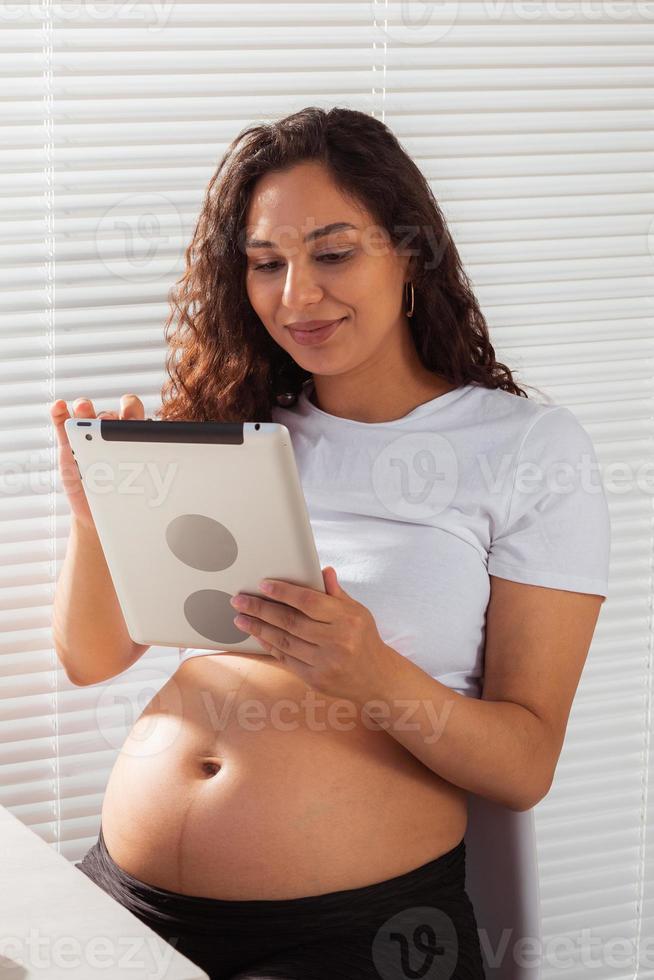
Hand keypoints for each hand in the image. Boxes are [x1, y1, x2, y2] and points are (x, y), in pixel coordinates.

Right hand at [49, 394, 146, 529]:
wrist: (100, 515)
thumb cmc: (126, 497)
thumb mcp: (139, 488)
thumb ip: (147, 476)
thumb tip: (176, 478)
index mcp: (132, 438)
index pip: (135, 418)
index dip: (134, 414)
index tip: (133, 421)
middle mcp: (110, 433)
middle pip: (110, 414)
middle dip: (110, 415)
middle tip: (109, 424)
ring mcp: (88, 437)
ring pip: (86, 416)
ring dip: (84, 408)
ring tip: (82, 407)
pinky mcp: (68, 444)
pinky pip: (62, 424)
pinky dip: (59, 413)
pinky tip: (59, 406)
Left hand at [230, 567, 387, 702]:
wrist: (376, 678)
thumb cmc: (364, 639)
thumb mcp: (357, 612)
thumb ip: (336, 593)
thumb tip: (323, 571)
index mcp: (347, 619)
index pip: (309, 601)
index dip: (283, 592)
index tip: (263, 585)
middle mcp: (337, 640)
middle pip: (291, 621)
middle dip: (261, 609)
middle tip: (240, 601)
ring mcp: (325, 662)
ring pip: (284, 641)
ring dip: (259, 628)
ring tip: (240, 617)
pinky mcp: (316, 679)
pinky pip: (286, 659)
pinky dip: (270, 646)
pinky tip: (258, 635)